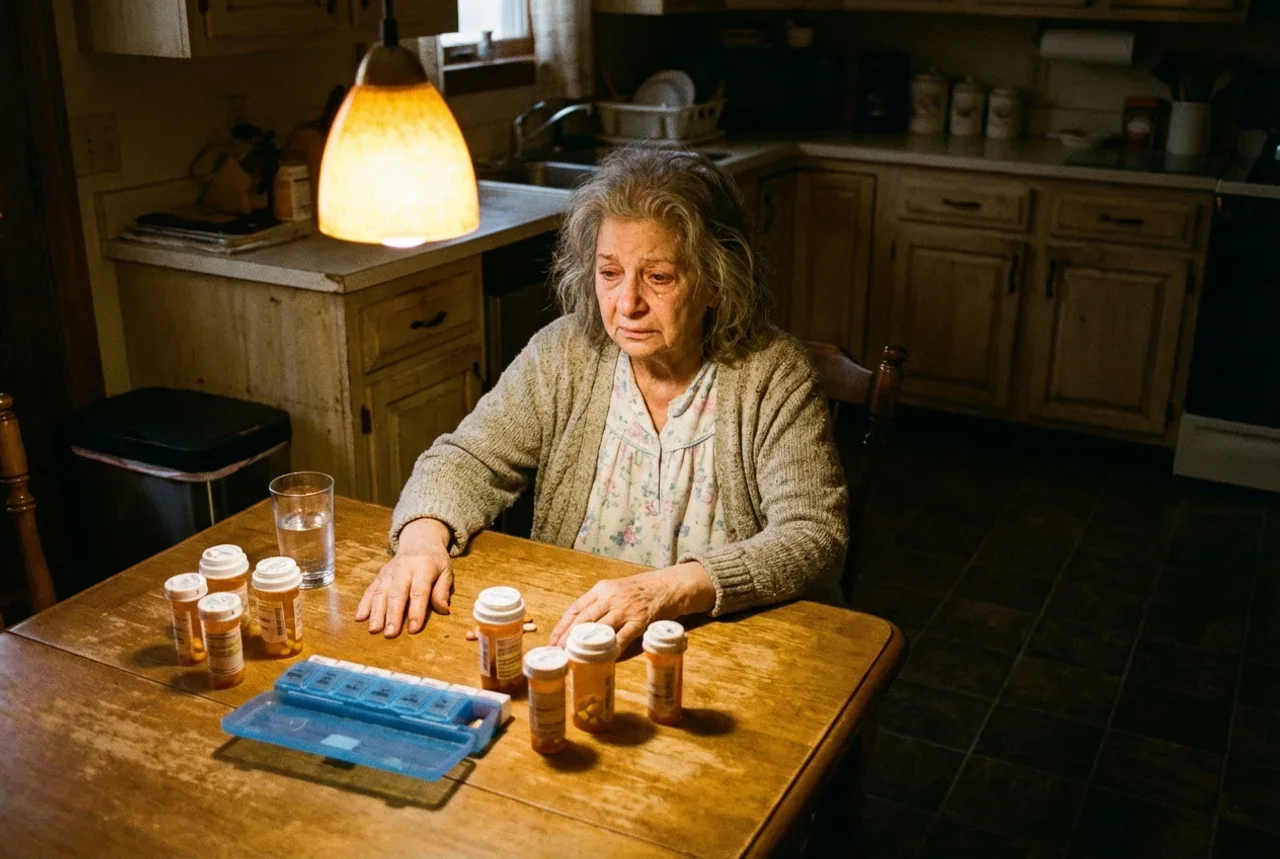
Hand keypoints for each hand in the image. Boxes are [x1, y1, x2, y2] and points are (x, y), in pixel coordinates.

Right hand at [355, 518, 453, 637]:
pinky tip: (360, 617)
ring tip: (374, 629)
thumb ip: (443, 590)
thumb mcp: (446, 571)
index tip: (413, 629)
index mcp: (423, 567)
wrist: (419, 540)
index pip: (419, 591)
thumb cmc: (435, 561)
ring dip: (376, 612)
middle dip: (392, 615)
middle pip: (396, 593)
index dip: (416, 611)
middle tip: (390, 633)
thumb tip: (443, 610)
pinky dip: (364, 604)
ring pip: (380, 592)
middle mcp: (403, 569)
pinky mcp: (379, 575)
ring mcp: (389, 572)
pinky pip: (370, 589)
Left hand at [549, 562, 714, 651]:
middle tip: (557, 654)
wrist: (670, 585)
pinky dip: (613, 648)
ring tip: (574, 659)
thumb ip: (601, 604)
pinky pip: (623, 636)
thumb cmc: (642, 590)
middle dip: (568, 638)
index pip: (576, 608)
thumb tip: (582, 627)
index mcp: (602, 589)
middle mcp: (611, 597)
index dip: (562, 626)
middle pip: (584, 620)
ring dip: (586, 645)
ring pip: (600, 628)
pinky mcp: (640, 619)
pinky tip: (604, 658)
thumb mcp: (617, 590)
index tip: (552, 641)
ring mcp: (626, 608)